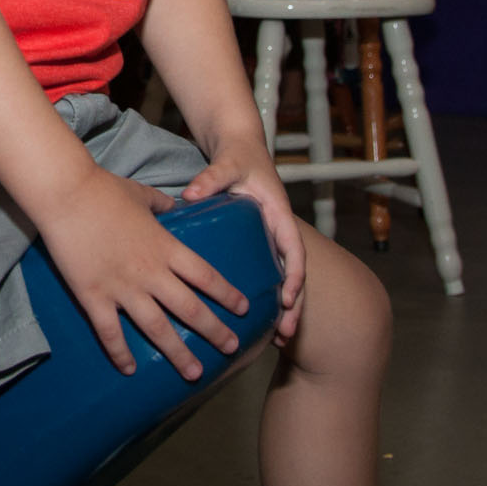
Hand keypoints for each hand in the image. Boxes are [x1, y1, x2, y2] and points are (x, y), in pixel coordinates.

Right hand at [36, 166, 248, 380]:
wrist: (65, 194)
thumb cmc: (103, 189)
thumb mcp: (141, 194)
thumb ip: (162, 204)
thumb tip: (175, 206)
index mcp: (165, 247)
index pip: (206, 276)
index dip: (227, 294)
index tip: (243, 308)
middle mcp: (150, 272)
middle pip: (190, 309)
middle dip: (214, 331)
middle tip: (232, 348)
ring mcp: (122, 288)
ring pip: (157, 329)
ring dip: (178, 353)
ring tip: (195, 373)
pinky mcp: (93, 296)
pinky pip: (111, 332)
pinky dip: (120, 354)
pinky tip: (130, 371)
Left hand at [181, 136, 306, 343]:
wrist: (239, 146)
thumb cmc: (238, 155)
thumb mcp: (227, 164)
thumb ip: (210, 178)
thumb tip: (190, 194)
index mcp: (279, 214)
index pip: (295, 249)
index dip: (295, 276)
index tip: (289, 299)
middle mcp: (278, 230)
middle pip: (294, 274)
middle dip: (294, 306)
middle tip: (286, 335)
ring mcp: (269, 239)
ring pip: (282, 278)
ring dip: (284, 309)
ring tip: (278, 340)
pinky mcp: (257, 243)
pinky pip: (267, 272)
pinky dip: (267, 296)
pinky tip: (257, 320)